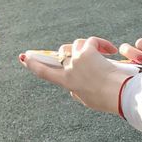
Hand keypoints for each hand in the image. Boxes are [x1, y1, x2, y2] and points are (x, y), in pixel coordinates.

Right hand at [20, 36, 136, 114]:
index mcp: (66, 82)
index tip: (24, 57)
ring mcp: (77, 58)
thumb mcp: (87, 100)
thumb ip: (77, 93)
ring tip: (103, 54)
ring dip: (87, 47)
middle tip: (86, 54)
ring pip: (77, 44)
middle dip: (71, 51)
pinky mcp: (88, 51)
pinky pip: (91, 41)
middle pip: (62, 53)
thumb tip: (73, 89)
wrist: (118, 93)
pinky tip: (111, 50)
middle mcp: (68, 68)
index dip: (32, 64)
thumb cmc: (106, 99)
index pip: (44, 72)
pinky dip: (101, 44)